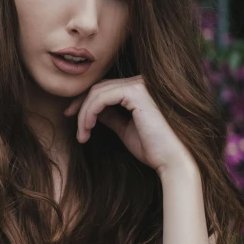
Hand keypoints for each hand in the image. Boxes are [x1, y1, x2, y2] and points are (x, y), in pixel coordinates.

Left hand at [63, 75, 195, 175]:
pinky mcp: (137, 92)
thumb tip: (93, 111)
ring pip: (98, 91)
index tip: (72, 118)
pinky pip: (102, 97)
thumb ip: (111, 116)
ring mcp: (140, 85)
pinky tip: (86, 128)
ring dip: (84, 113)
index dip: (86, 101)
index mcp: (141, 89)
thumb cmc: (153, 149)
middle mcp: (142, 81)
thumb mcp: (126, 129)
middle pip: (99, 87)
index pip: (106, 88)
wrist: (172, 161)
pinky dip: (89, 112)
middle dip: (80, 105)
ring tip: (81, 134)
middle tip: (71, 124)